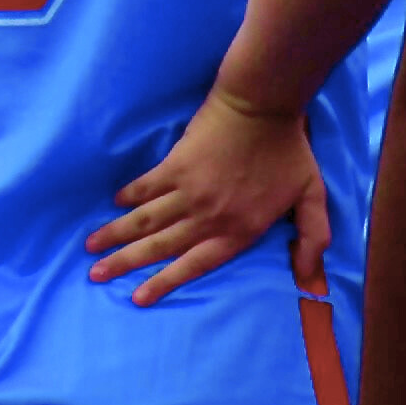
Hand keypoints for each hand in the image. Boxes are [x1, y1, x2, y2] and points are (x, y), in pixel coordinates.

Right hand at [89, 90, 321, 301]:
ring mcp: (189, 192)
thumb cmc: (290, 152)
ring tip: (91, 248)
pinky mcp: (175, 166)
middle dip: (125, 263)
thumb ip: (314, 236)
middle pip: (160, 247)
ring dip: (116, 235)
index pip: (195, 265)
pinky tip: (115, 204)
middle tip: (96, 275)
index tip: (137, 297)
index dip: (164, 282)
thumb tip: (310, 275)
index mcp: (238, 230)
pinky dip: (129, 196)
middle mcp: (209, 218)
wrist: (263, 107)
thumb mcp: (313, 197)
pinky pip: (146, 187)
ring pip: (145, 220)